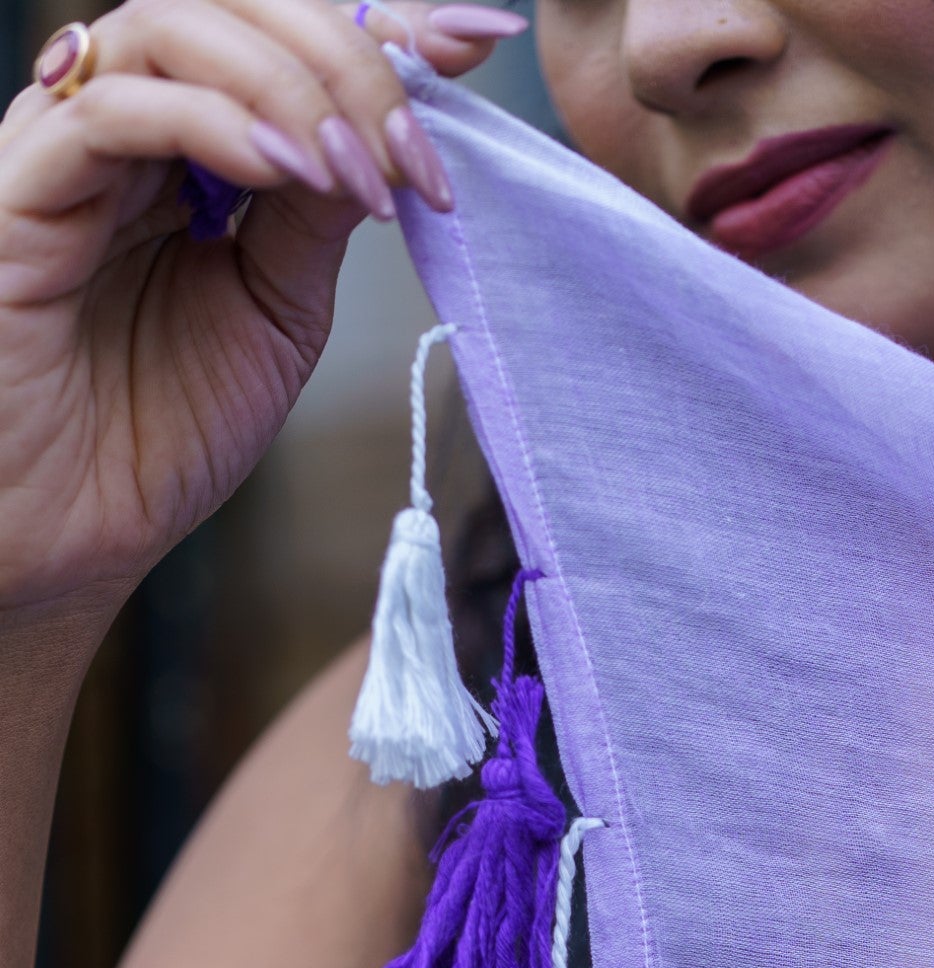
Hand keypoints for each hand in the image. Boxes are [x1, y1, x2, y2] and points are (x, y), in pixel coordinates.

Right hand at [0, 0, 519, 631]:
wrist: (69, 531)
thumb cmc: (156, 431)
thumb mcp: (277, 310)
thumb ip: (319, 210)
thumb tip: (387, 126)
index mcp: (187, 137)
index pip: (280, 30)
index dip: (377, 24)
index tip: (471, 43)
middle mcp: (121, 116)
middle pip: (230, 3)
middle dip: (345, 53)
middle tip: (414, 147)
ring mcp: (65, 144)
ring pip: (171, 27)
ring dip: (291, 88)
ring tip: (358, 175)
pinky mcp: (19, 189)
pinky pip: (113, 111)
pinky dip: (212, 125)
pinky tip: (285, 175)